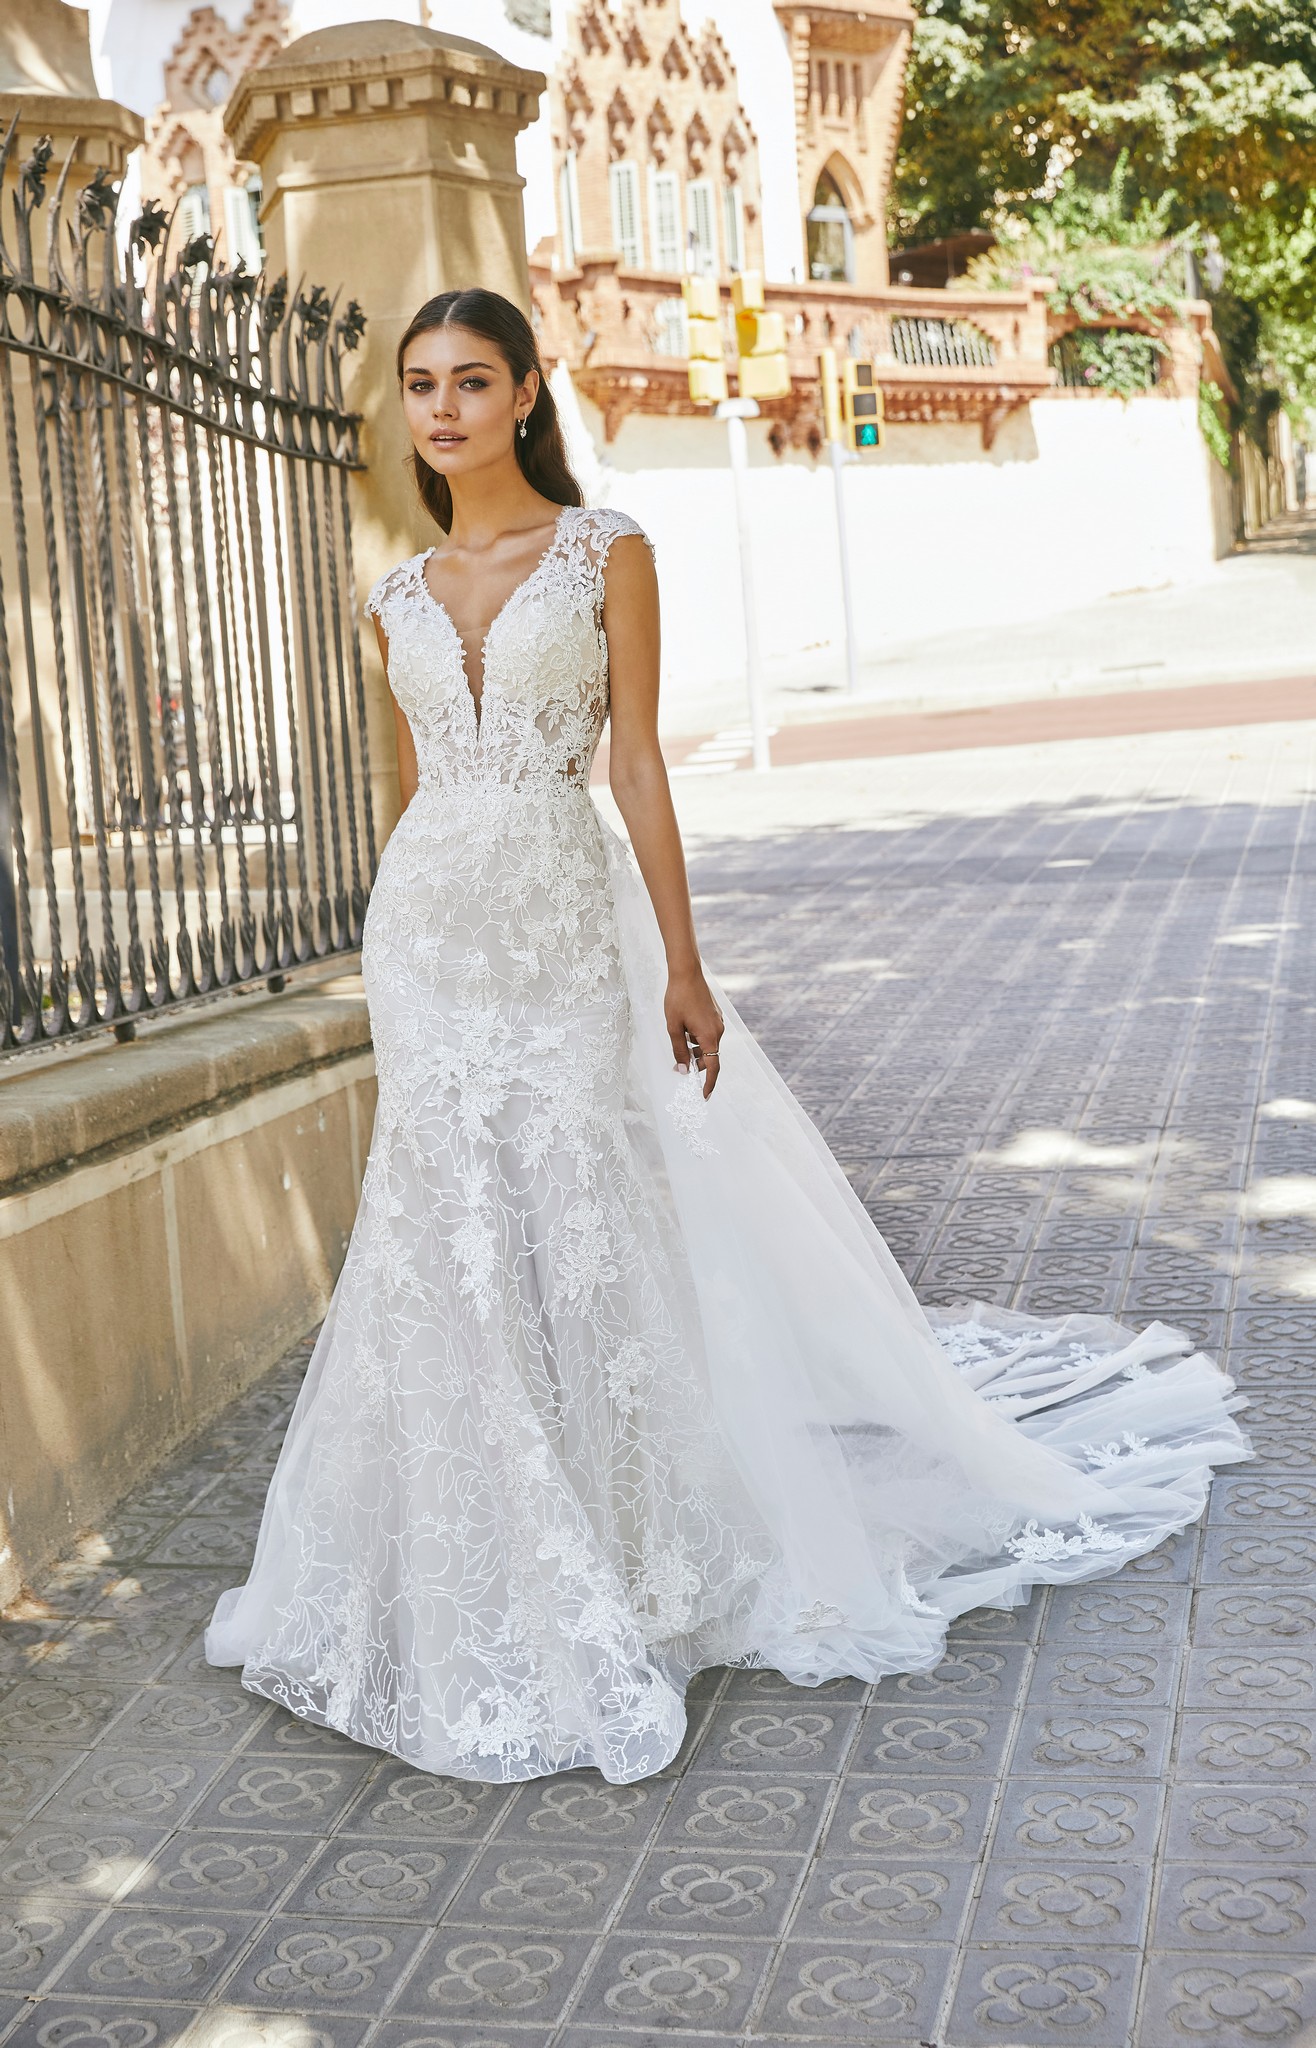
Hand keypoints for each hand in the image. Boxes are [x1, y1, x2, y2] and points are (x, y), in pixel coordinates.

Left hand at [665, 967, 723, 1097]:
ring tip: (678, 1038)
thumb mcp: (673, 1028)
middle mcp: (719, 1030)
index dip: (709, 1083)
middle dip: (696, 1063)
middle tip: (678, 1064)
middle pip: (710, 1056)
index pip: (713, 1067)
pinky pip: (708, 1034)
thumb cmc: (678, 998)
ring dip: (695, 1049)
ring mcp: (718, 1022)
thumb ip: (679, 1051)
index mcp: (710, 1036)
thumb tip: (683, 1070)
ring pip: (708, 1044)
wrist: (687, 973)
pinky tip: (684, 1027)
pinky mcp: (715, 1015)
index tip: (704, 1096)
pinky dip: (698, 1038)